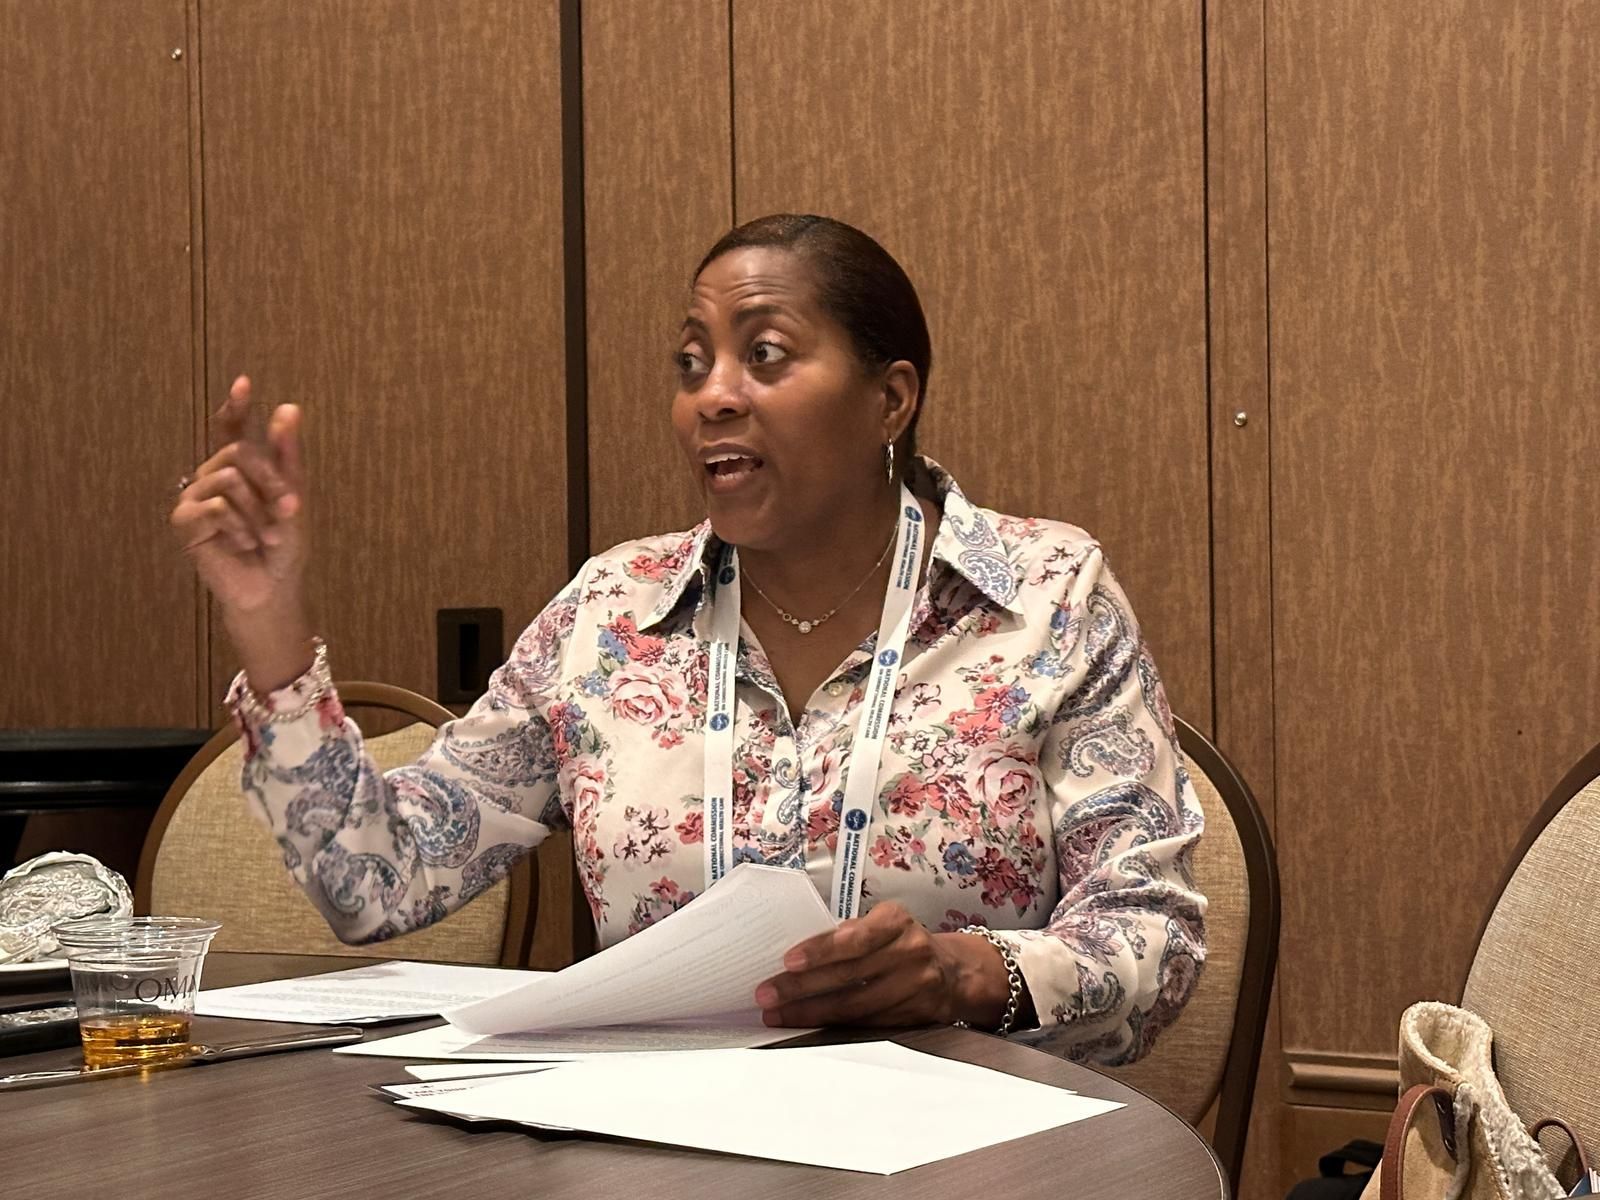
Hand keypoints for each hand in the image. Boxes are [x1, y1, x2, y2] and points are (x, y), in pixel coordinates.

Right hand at [170, 375, 312, 688]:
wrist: (271, 587)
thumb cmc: (283, 545)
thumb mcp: (293, 497)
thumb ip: (287, 455)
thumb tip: (289, 408)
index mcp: (240, 468)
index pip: (231, 428)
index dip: (235, 406)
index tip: (245, 382)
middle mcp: (213, 475)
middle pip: (238, 451)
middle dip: (271, 480)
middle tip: (289, 509)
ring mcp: (196, 497)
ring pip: (229, 479)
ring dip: (258, 512)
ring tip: (266, 537)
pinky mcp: (185, 521)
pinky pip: (214, 506)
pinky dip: (239, 527)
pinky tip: (244, 544)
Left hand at [754, 902, 1010, 1028]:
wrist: (954, 973)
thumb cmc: (900, 943)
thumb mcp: (881, 925)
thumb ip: (848, 935)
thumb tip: (792, 957)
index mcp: (896, 921)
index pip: (856, 937)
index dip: (821, 950)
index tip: (788, 960)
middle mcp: (910, 952)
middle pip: (850, 974)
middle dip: (802, 987)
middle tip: (767, 994)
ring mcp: (915, 987)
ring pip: (855, 1005)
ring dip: (810, 1012)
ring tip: (776, 1015)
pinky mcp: (913, 1016)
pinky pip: (866, 1024)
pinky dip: (832, 1025)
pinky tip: (806, 1025)